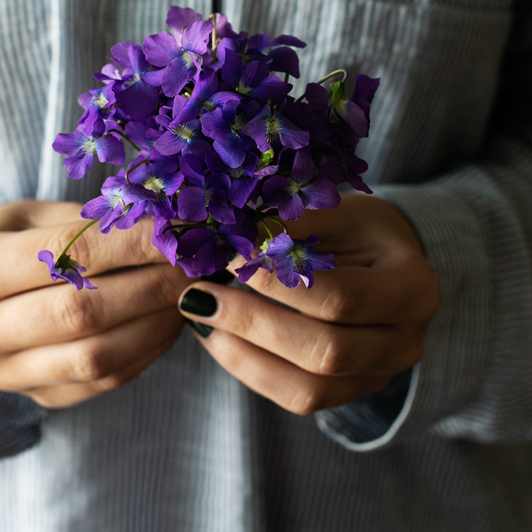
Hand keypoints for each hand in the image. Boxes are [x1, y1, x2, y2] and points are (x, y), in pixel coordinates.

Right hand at [0, 201, 191, 408]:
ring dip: (156, 323)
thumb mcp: (31, 217)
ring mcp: (4, 372)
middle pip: (80, 311)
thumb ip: (88, 223)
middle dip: (149, 284)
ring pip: (96, 356)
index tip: (178, 228)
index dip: (129, 242)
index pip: (65, 253)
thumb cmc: (8, 242)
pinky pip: (105, 381)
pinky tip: (168, 321)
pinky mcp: (37, 399)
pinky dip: (146, 350)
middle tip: (193, 263)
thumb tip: (168, 224)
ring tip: (187, 292)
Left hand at [177, 194, 439, 413]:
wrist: (381, 261)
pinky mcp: (348, 391)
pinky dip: (248, 367)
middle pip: (327, 351)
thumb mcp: (333, 211)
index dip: (276, 282)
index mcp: (412, 287)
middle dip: (252, 322)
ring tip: (197, 314)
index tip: (225, 256)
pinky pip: (297, 397)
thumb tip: (228, 235)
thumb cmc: (353, 228)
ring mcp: (379, 375)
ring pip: (309, 388)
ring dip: (243, 352)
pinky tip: (213, 335)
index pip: (339, 299)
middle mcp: (405, 341)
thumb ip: (290, 224)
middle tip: (196, 292)